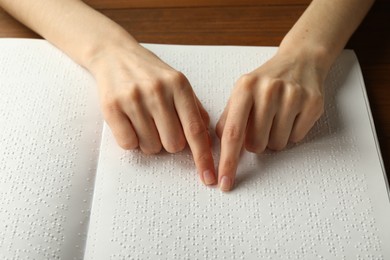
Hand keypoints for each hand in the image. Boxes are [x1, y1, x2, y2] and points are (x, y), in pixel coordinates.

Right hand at [88, 42, 215, 185]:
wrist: (114, 55)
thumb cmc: (150, 73)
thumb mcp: (177, 83)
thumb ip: (194, 109)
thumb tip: (207, 138)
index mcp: (179, 85)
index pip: (195, 130)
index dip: (203, 157)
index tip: (209, 178)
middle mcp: (157, 91)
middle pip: (173, 144)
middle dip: (169, 142)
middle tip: (160, 125)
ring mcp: (133, 99)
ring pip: (150, 147)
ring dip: (149, 141)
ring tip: (143, 120)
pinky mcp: (112, 107)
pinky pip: (128, 144)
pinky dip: (131, 140)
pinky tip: (129, 123)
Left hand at [216, 49, 326, 190]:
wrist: (300, 60)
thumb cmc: (265, 82)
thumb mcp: (241, 92)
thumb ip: (228, 119)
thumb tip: (220, 147)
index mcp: (245, 88)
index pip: (232, 133)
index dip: (228, 161)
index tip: (224, 183)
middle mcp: (268, 90)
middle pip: (257, 145)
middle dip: (257, 143)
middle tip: (262, 124)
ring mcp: (293, 96)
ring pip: (278, 145)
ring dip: (275, 138)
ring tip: (277, 117)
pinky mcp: (313, 103)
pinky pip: (297, 138)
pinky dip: (292, 133)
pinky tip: (292, 115)